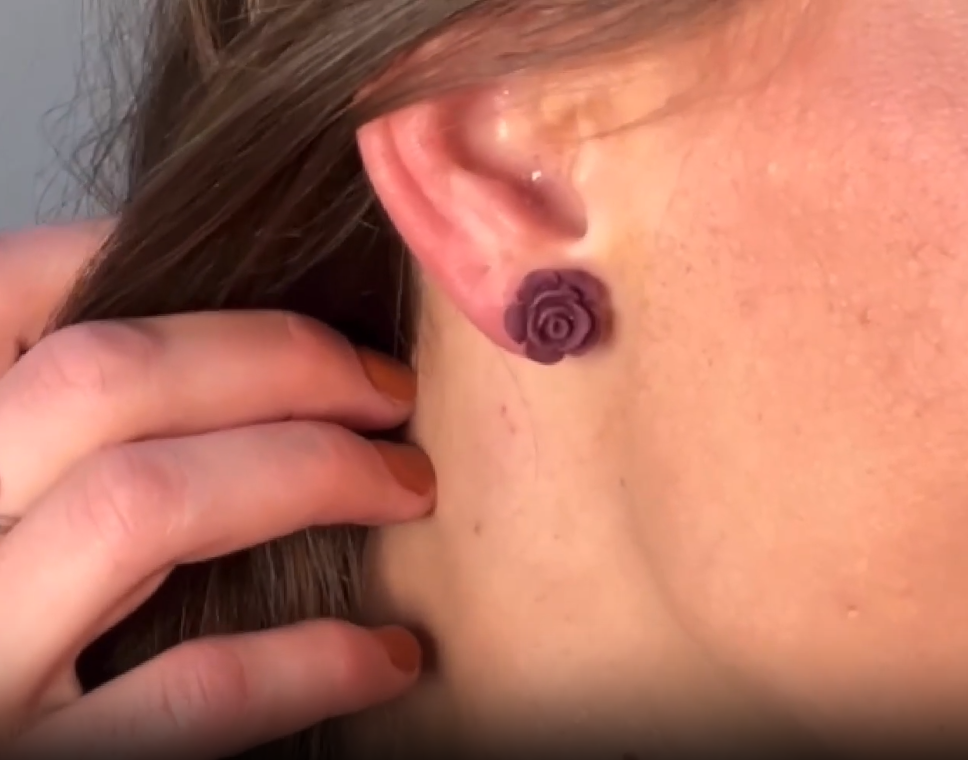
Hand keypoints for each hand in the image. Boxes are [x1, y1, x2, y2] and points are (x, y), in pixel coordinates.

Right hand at [0, 222, 433, 757]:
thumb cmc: (27, 622)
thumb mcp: (11, 502)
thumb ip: (72, 437)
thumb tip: (224, 349)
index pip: (8, 296)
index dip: (139, 258)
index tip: (276, 278)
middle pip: (98, 381)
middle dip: (277, 358)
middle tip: (386, 389)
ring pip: (141, 505)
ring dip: (309, 472)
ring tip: (405, 486)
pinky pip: (192, 693)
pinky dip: (309, 661)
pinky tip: (386, 656)